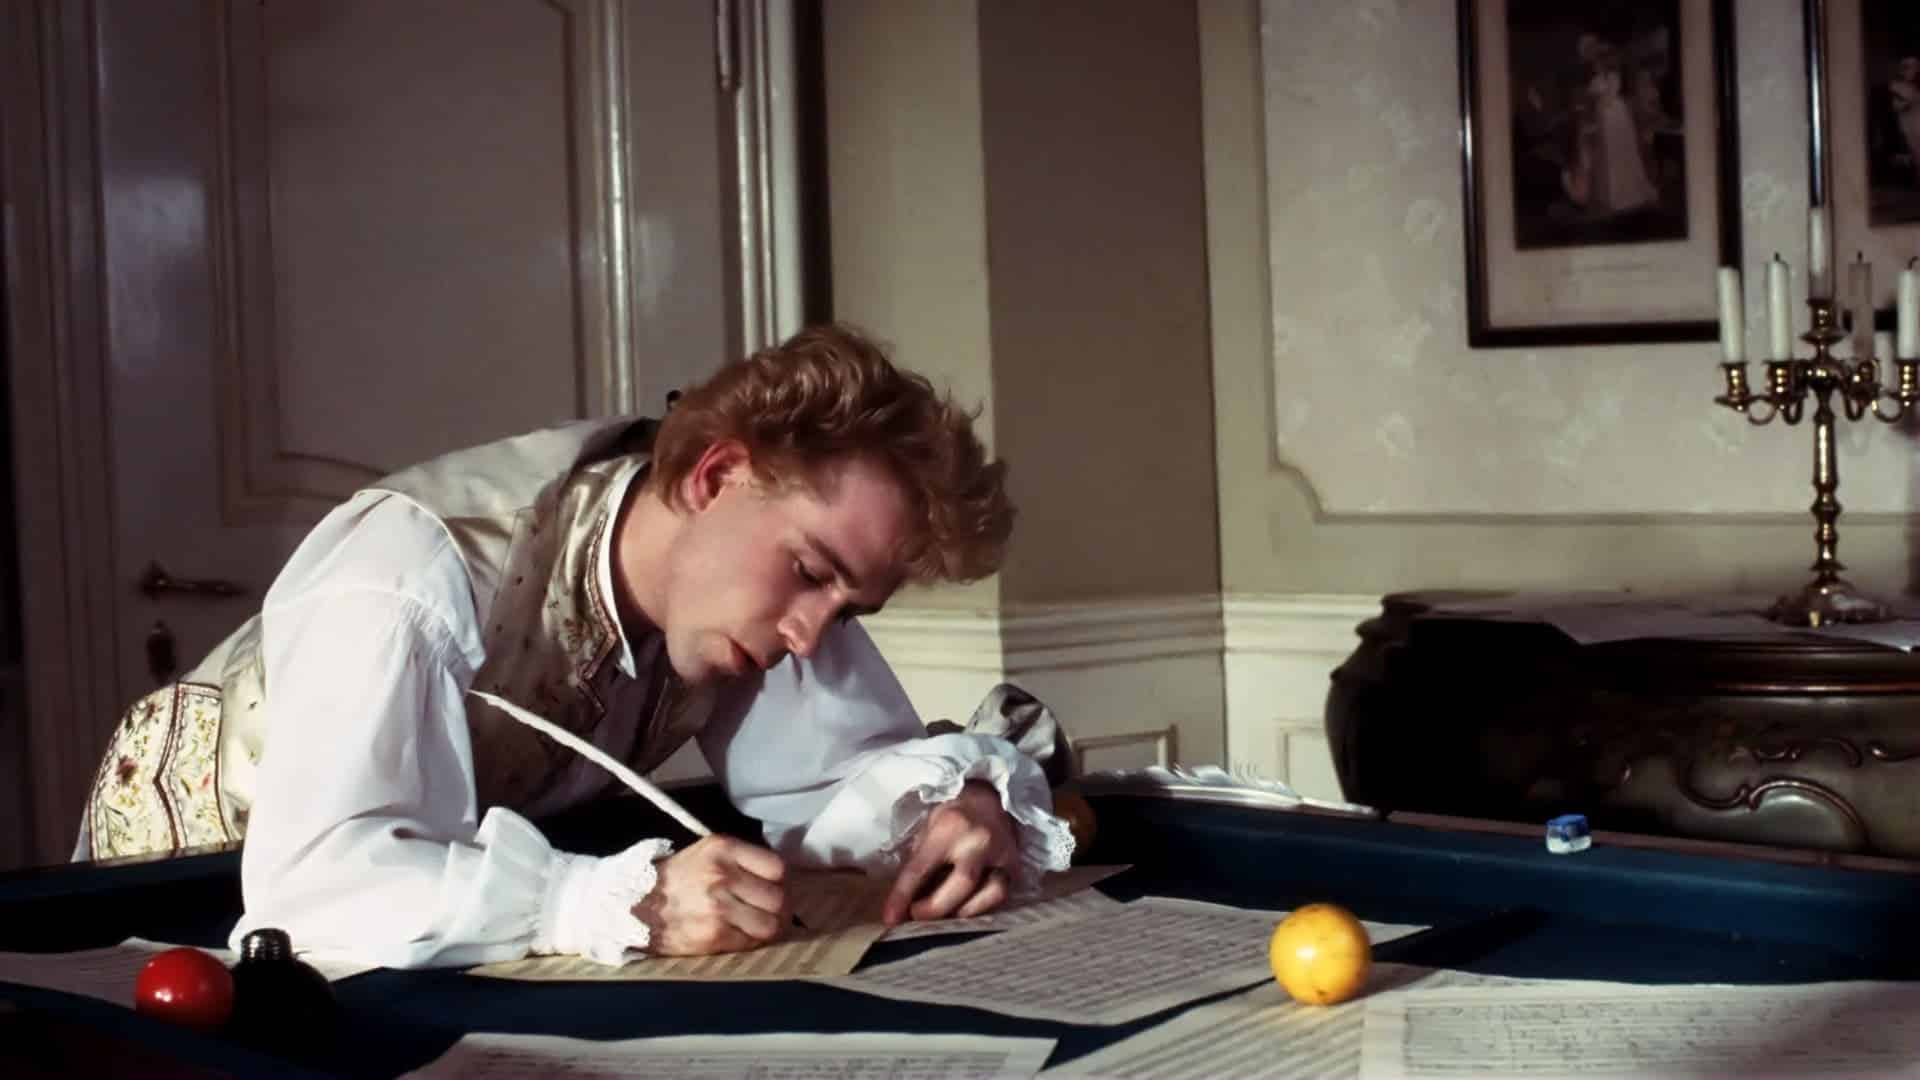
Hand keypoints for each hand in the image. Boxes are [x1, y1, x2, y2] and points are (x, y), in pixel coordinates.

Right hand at [631, 834, 790, 954]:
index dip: (782, 881)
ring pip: (770, 924)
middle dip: (781, 908)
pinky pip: (751, 942)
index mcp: (724, 849)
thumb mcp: (707, 851)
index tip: (777, 888)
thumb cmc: (676, 877)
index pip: (777, 867)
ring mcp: (719, 907)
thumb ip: (741, 859)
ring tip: (764, 926)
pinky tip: (744, 936)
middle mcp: (723, 875)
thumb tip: (780, 879)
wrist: (633, 903)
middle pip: (778, 898)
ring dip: (771, 928)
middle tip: (775, 912)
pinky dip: (752, 942)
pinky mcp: (713, 935)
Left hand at [883, 780, 1018, 925]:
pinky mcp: (1015, 864)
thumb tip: (902, 901)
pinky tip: (967, 908)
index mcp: (949, 827)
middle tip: (916, 916)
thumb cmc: (952, 815)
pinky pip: (1003, 895)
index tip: (890, 918)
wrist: (989, 797)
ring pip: (991, 893)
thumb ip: (918, 862)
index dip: (903, 896)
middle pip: (961, 883)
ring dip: (964, 911)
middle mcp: (978, 840)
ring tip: (946, 915)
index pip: (922, 868)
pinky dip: (983, 907)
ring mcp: (1002, 853)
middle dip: (935, 908)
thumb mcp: (928, 829)